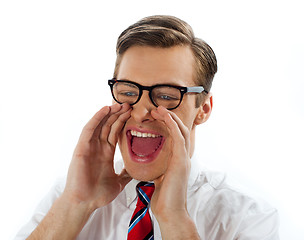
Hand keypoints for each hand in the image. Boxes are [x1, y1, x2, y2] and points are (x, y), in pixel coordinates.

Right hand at [63, 103, 131, 210]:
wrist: (84, 203)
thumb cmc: (98, 194)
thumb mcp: (118, 182)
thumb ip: (125, 174)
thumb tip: (135, 171)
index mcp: (106, 153)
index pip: (115, 132)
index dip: (122, 122)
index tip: (132, 113)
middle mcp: (98, 147)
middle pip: (108, 126)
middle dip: (118, 114)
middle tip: (129, 104)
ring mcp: (89, 147)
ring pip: (100, 125)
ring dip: (109, 113)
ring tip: (119, 104)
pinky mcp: (81, 148)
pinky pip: (89, 130)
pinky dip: (97, 118)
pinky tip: (105, 110)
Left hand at [150, 106, 199, 238]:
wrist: (170, 211)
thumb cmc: (164, 198)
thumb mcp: (160, 177)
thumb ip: (158, 168)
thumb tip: (150, 165)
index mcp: (177, 160)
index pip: (175, 136)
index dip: (167, 125)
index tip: (156, 117)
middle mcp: (183, 157)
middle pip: (179, 130)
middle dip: (169, 118)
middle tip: (157, 109)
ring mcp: (184, 158)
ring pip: (181, 130)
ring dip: (170, 118)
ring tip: (159, 109)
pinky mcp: (181, 160)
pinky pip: (178, 137)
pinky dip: (172, 125)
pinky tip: (164, 116)